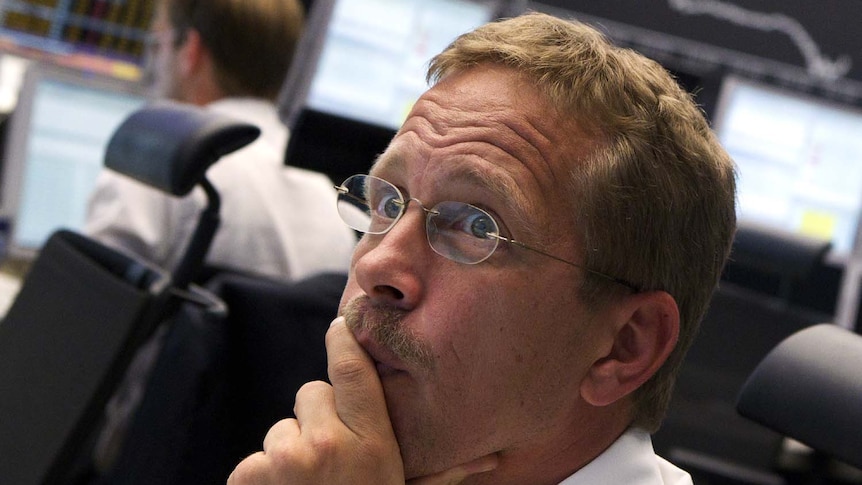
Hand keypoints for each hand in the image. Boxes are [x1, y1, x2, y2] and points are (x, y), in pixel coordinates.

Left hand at [227, 317, 498, 483]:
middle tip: (330, 458)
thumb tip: (493, 460)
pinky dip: (262, 479)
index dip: (344, 339)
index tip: (339, 326)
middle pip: (312, 393)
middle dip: (317, 418)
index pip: (352, 369)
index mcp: (372, 445)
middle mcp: (328, 444)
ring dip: (289, 452)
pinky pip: (253, 460)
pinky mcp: (250, 477)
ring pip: (281, 428)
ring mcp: (286, 459)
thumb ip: (444, 475)